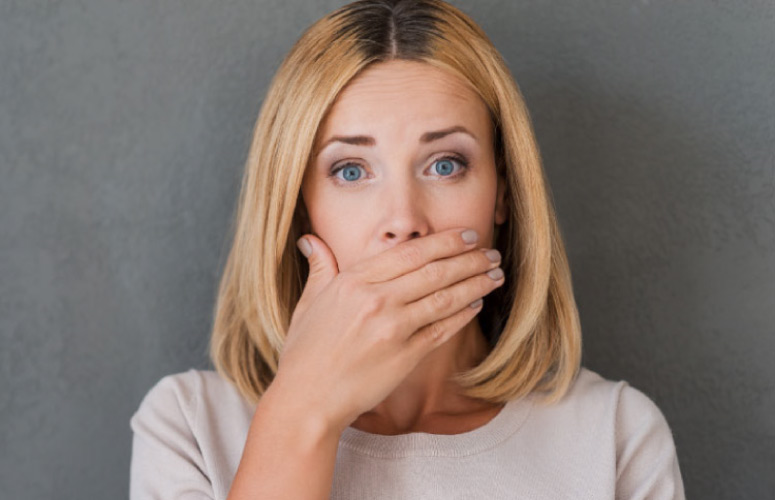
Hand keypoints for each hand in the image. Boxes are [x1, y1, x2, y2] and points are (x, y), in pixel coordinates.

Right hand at [272, 228, 504, 434]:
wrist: (307, 399)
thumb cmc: (305, 351)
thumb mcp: (308, 302)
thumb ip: (320, 267)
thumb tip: (310, 240)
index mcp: (354, 281)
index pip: (410, 252)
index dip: (444, 242)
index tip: (466, 235)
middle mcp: (376, 300)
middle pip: (434, 271)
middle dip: (469, 259)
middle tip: (491, 252)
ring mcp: (393, 329)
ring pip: (444, 298)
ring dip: (475, 284)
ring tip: (495, 275)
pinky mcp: (405, 356)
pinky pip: (442, 330)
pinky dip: (462, 315)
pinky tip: (476, 305)